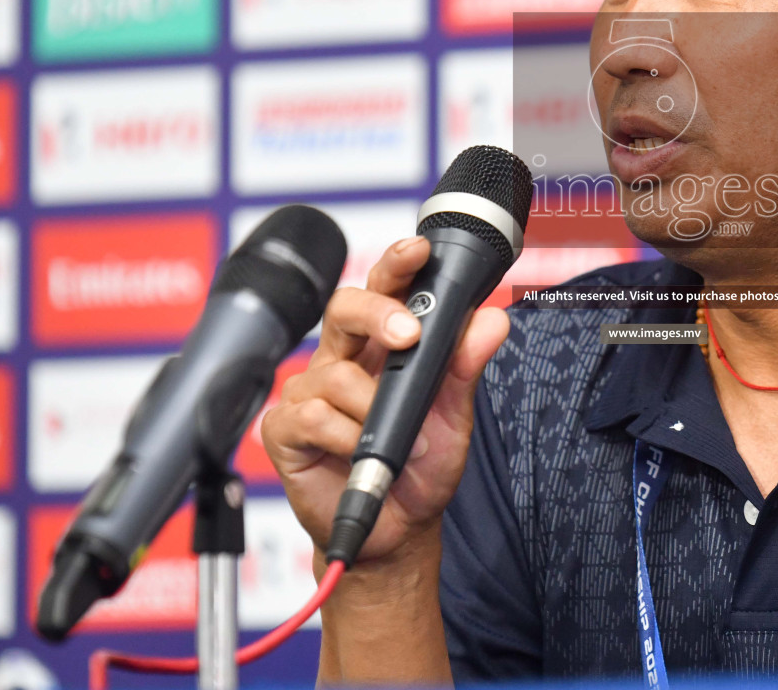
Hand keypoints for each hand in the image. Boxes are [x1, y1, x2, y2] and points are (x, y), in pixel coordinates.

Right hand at [260, 236, 510, 570]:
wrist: (397, 531)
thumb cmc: (420, 467)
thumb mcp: (454, 415)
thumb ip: (465, 366)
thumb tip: (491, 319)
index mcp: (381, 346)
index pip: (384, 289)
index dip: (396, 263)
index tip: (418, 247)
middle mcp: (342, 360)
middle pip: (344, 308)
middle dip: (377, 313)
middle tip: (407, 334)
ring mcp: (310, 393)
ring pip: (334, 372)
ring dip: (375, 407)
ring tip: (405, 440)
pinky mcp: (286, 429)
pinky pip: (313, 416)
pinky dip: (347, 437)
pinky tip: (362, 455)